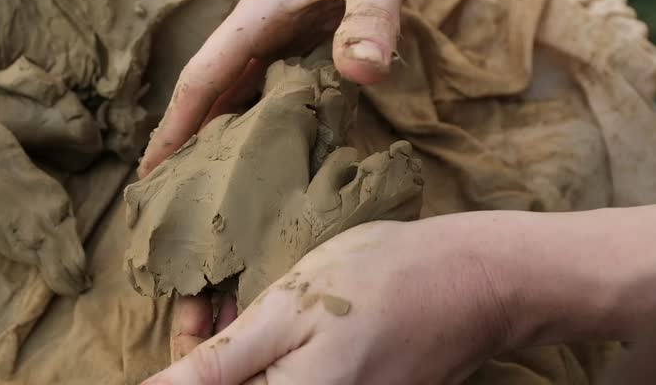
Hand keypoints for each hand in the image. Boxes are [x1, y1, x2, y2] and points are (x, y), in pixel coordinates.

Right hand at [138, 0, 463, 176]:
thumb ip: (370, 18)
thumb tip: (362, 74)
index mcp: (261, 14)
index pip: (203, 79)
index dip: (175, 129)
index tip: (148, 175)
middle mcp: (264, 28)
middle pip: (213, 93)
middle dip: (189, 143)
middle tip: (172, 200)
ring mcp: (286, 33)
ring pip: (243, 93)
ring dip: (226, 136)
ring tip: (213, 189)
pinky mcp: (313, 36)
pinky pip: (280, 88)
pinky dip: (269, 121)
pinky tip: (275, 153)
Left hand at [147, 217, 515, 384]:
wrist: (470, 281)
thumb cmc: (378, 285)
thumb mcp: (286, 312)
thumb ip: (218, 366)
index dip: (185, 353)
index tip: (194, 309)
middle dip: (212, 350)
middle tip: (218, 299)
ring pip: (263, 382)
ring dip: (243, 350)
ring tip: (254, 300)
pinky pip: (296, 380)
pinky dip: (277, 351)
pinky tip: (286, 315)